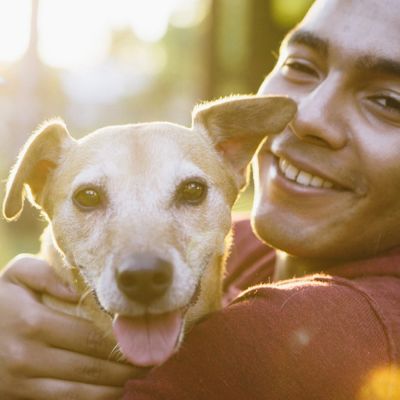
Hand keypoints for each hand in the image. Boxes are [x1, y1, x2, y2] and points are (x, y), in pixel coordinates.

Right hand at [0, 255, 137, 399]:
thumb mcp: (16, 275)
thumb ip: (47, 274)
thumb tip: (81, 290)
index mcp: (32, 321)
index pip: (90, 334)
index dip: (121, 339)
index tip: (143, 336)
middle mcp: (28, 354)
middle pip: (91, 365)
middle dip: (126, 364)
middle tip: (152, 357)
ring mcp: (22, 380)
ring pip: (82, 390)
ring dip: (116, 384)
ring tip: (140, 373)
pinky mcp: (19, 395)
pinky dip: (95, 398)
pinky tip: (113, 388)